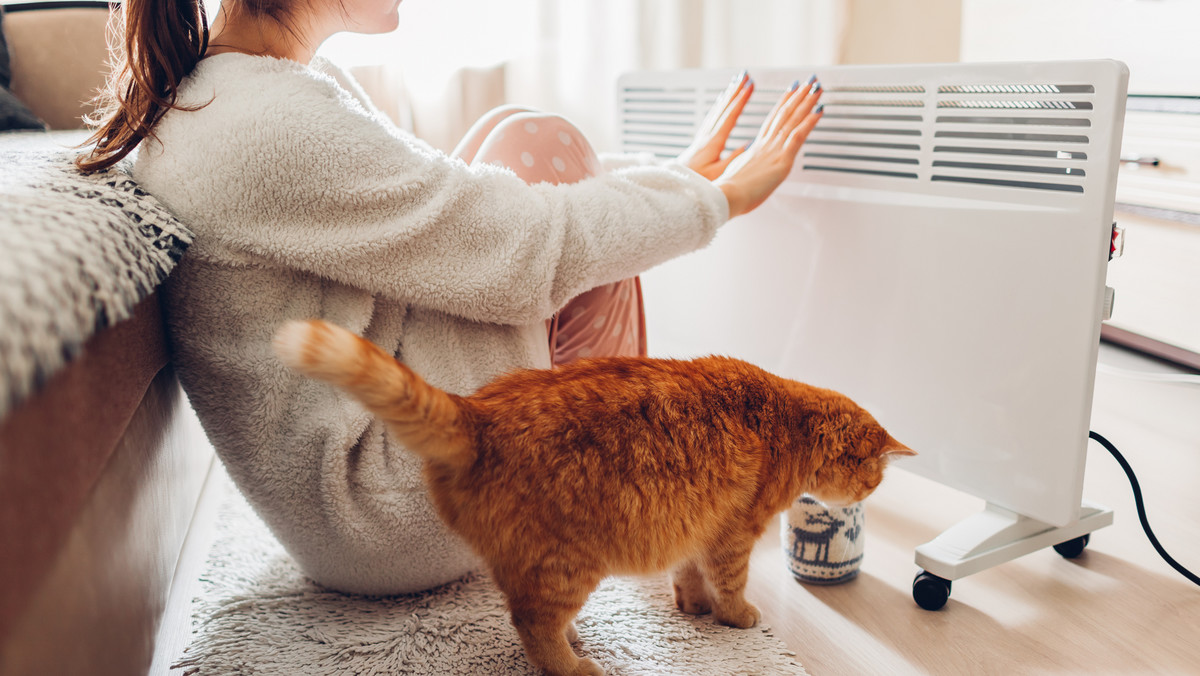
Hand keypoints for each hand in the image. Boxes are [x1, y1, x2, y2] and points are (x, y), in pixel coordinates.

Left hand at [676, 71, 754, 180]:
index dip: (740, 100)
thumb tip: (748, 145)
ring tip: (735, 85)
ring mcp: (701, 139)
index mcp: (712, 143)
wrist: (674, 189)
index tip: (750, 85)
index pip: (729, 116)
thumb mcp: (718, 174)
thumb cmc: (696, 184)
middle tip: (744, 76)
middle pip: (722, 108)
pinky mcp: (698, 144)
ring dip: (727, 97)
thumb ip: (733, 159)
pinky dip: (718, 108)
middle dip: (734, 91)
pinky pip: (711, 119)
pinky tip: (720, 106)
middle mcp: (705, 137)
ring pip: (716, 111)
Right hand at [714, 77, 822, 217]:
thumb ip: (745, 168)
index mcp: (756, 149)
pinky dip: (810, 121)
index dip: (782, 104)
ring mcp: (774, 150)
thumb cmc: (729, 192)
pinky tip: (819, 111)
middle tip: (807, 82)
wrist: (726, 195)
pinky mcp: (782, 160)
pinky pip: (798, 135)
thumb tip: (746, 167)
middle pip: (783, 114)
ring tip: (815, 87)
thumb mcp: (736, 175)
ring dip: (806, 102)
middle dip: (797, 96)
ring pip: (792, 119)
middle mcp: (766, 145)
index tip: (789, 92)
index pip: (771, 121)